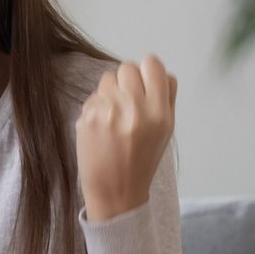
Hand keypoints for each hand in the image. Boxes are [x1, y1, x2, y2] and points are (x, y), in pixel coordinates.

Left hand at [76, 54, 177, 221]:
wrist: (116, 190)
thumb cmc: (142, 159)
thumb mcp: (166, 130)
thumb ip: (167, 97)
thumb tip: (159, 70)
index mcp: (158, 112)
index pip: (152, 64)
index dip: (148, 71)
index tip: (145, 82)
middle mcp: (134, 108)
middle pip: (128, 66)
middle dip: (128, 80)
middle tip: (128, 100)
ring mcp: (108, 111)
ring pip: (108, 77)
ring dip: (111, 90)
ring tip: (115, 114)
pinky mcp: (87, 117)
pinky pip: (93, 96)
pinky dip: (97, 106)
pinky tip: (102, 126)